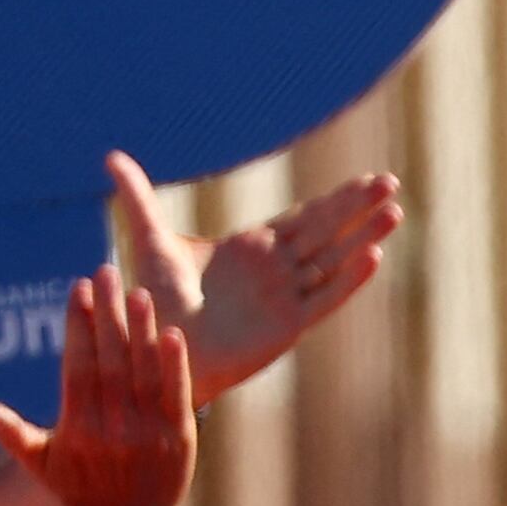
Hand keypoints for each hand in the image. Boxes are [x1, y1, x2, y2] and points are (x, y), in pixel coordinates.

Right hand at [0, 273, 195, 505]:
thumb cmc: (77, 493)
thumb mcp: (40, 465)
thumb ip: (14, 434)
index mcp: (78, 427)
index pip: (77, 365)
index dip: (78, 326)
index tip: (78, 290)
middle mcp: (112, 427)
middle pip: (110, 359)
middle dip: (108, 313)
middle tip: (106, 272)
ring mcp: (148, 433)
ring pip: (144, 372)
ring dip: (142, 329)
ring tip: (140, 292)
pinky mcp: (180, 439)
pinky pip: (177, 395)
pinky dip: (175, 365)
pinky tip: (172, 334)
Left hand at [105, 149, 399, 399]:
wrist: (159, 348)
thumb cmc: (153, 300)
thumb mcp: (149, 241)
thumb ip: (138, 199)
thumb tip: (112, 157)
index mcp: (253, 247)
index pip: (305, 216)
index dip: (337, 198)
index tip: (367, 180)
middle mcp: (277, 269)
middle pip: (328, 231)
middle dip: (358, 207)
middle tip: (391, 182)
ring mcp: (287, 297)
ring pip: (334, 259)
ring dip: (364, 236)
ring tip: (395, 213)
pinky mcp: (289, 325)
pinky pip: (326, 298)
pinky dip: (349, 279)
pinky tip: (372, 257)